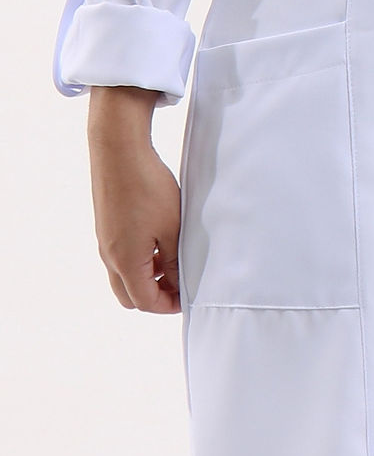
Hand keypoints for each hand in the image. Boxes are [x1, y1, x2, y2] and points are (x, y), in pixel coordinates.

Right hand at [88, 88, 181, 312]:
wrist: (119, 150)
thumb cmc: (147, 187)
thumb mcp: (172, 228)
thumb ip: (175, 262)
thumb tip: (178, 284)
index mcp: (125, 262)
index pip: (145, 302)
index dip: (168, 305)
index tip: (187, 298)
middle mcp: (109, 256)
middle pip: (129, 295)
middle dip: (155, 296)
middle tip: (179, 285)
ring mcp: (104, 241)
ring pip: (123, 276)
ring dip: (147, 277)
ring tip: (172, 261)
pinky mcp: (105, 227)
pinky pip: (119, 257)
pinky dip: (138, 260)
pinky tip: (158, 242)